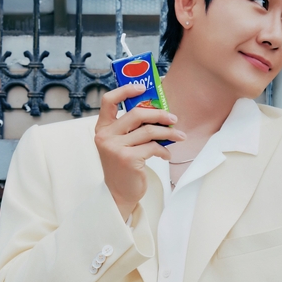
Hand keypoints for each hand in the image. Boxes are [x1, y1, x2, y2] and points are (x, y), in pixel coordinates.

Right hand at [95, 84, 185, 219]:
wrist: (119, 193)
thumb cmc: (123, 167)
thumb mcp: (121, 144)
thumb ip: (131, 128)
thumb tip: (158, 112)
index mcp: (102, 128)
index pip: (108, 101)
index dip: (125, 90)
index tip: (142, 88)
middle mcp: (106, 136)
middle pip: (136, 113)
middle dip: (159, 114)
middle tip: (173, 118)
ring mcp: (116, 148)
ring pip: (148, 131)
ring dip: (168, 133)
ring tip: (179, 136)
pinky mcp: (128, 159)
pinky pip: (152, 147)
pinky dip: (163, 150)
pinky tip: (166, 155)